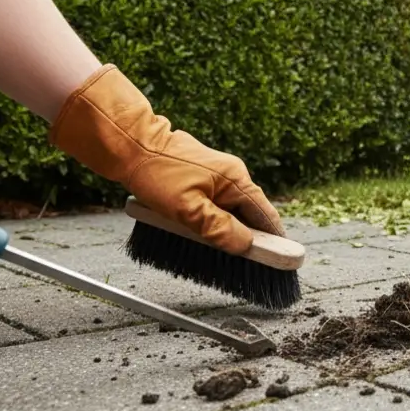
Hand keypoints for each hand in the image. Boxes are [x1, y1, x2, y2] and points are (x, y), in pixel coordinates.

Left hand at [48, 65, 284, 253]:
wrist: (129, 143)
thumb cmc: (156, 172)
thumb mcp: (187, 209)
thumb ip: (219, 228)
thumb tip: (246, 246)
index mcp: (235, 180)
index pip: (266, 216)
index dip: (275, 242)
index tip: (280, 265)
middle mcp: (231, 176)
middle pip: (250, 216)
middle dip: (247, 241)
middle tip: (242, 267)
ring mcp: (216, 177)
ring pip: (230, 213)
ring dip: (225, 233)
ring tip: (216, 254)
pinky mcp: (200, 179)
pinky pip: (214, 206)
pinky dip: (210, 223)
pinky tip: (197, 236)